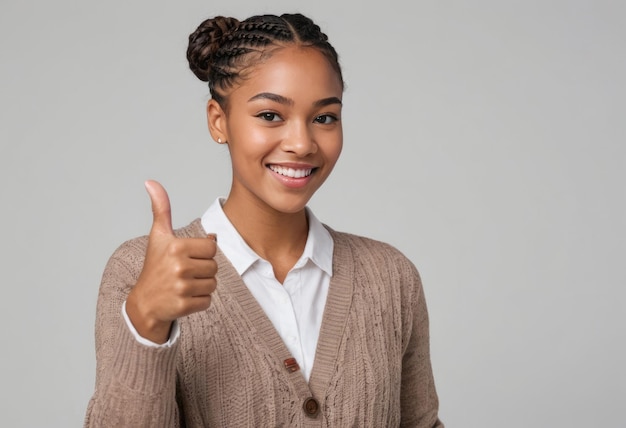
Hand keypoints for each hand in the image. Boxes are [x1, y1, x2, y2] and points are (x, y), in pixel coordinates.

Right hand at [126, 180, 217, 343]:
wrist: (145, 302)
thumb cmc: (155, 265)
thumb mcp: (158, 235)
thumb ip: (161, 209)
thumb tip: (151, 182)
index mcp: (176, 247)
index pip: (212, 247)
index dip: (202, 253)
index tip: (187, 256)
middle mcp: (179, 267)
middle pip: (214, 266)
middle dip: (203, 270)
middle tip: (184, 272)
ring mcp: (181, 287)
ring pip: (213, 283)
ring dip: (202, 285)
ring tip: (184, 284)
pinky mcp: (184, 306)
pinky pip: (208, 300)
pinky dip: (199, 301)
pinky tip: (184, 297)